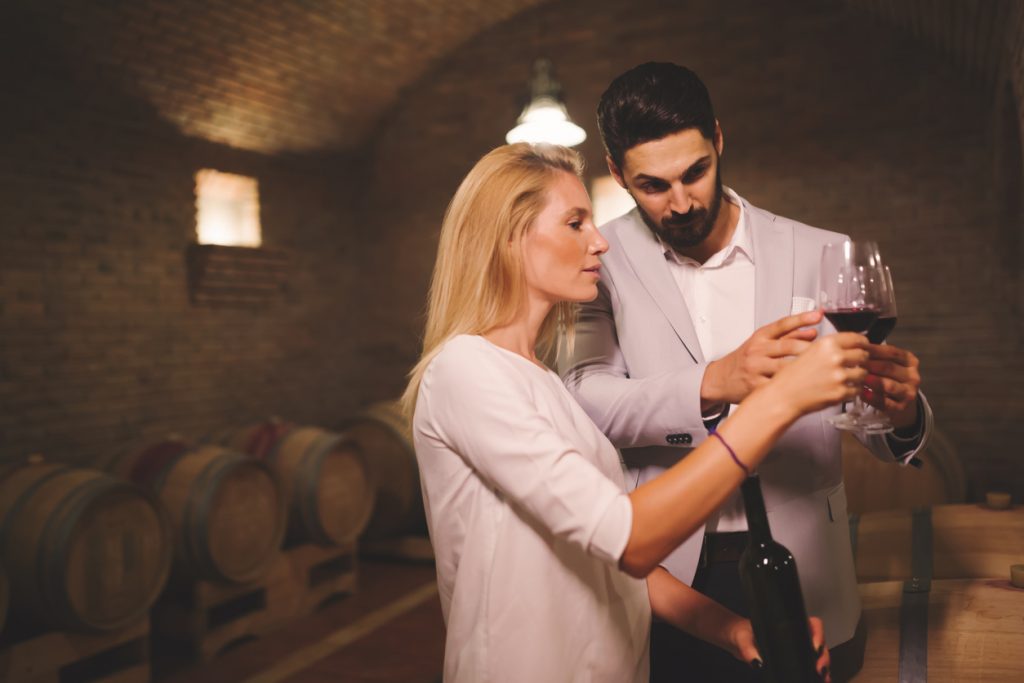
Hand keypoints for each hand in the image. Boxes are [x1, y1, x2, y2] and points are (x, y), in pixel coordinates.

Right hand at [701, 311, 822, 410]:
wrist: (720, 378)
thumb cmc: (743, 360)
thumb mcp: (761, 342)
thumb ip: (788, 336)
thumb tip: (813, 331)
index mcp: (760, 337)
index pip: (782, 324)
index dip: (802, 318)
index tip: (819, 315)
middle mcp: (757, 350)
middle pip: (788, 346)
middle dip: (811, 349)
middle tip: (831, 352)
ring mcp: (756, 368)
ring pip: (785, 367)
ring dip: (807, 369)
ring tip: (825, 370)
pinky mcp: (755, 386)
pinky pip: (778, 386)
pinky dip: (795, 387)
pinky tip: (808, 388)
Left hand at [729, 616, 831, 681]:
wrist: (735, 642)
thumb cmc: (740, 634)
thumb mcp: (742, 639)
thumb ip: (748, 649)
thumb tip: (757, 661)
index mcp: (787, 625)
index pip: (811, 624)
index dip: (818, 634)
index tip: (815, 647)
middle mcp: (795, 636)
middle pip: (818, 644)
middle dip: (823, 657)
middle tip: (820, 670)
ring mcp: (796, 649)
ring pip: (817, 657)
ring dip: (823, 669)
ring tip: (823, 679)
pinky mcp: (793, 661)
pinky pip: (809, 667)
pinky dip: (815, 675)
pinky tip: (818, 681)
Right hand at [765, 332, 868, 417]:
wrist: (783, 396)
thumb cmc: (792, 376)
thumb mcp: (809, 351)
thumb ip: (830, 347)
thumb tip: (851, 344)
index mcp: (827, 344)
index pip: (857, 338)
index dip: (862, 343)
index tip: (863, 346)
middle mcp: (835, 357)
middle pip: (863, 355)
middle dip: (861, 360)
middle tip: (855, 364)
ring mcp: (839, 376)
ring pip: (863, 373)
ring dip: (858, 376)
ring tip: (846, 378)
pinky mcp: (841, 393)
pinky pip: (857, 389)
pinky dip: (852, 390)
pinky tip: (841, 388)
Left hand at [861, 343, 920, 428]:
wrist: (897, 399)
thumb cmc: (886, 376)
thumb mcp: (886, 362)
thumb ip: (875, 355)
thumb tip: (856, 345)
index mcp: (910, 361)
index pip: (891, 352)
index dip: (874, 350)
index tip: (858, 348)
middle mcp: (913, 376)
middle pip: (889, 368)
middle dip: (870, 365)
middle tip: (854, 363)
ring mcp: (908, 393)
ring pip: (889, 386)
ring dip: (872, 381)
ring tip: (858, 378)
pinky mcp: (901, 407)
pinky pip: (886, 403)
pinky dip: (873, 398)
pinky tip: (862, 394)